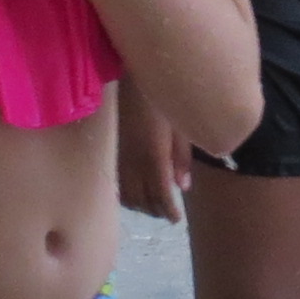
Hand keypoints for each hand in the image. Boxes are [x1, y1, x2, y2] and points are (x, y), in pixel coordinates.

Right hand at [117, 102, 193, 222]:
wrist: (131, 79)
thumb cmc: (161, 98)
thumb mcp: (179, 126)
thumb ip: (182, 157)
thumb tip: (183, 186)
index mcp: (154, 155)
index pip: (160, 193)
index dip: (168, 210)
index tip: (176, 219)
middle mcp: (135, 161)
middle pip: (144, 199)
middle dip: (156, 211)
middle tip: (168, 214)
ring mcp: (122, 158)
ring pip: (128, 195)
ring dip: (141, 207)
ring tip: (154, 208)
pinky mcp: (116, 153)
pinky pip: (119, 184)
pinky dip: (127, 197)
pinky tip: (136, 197)